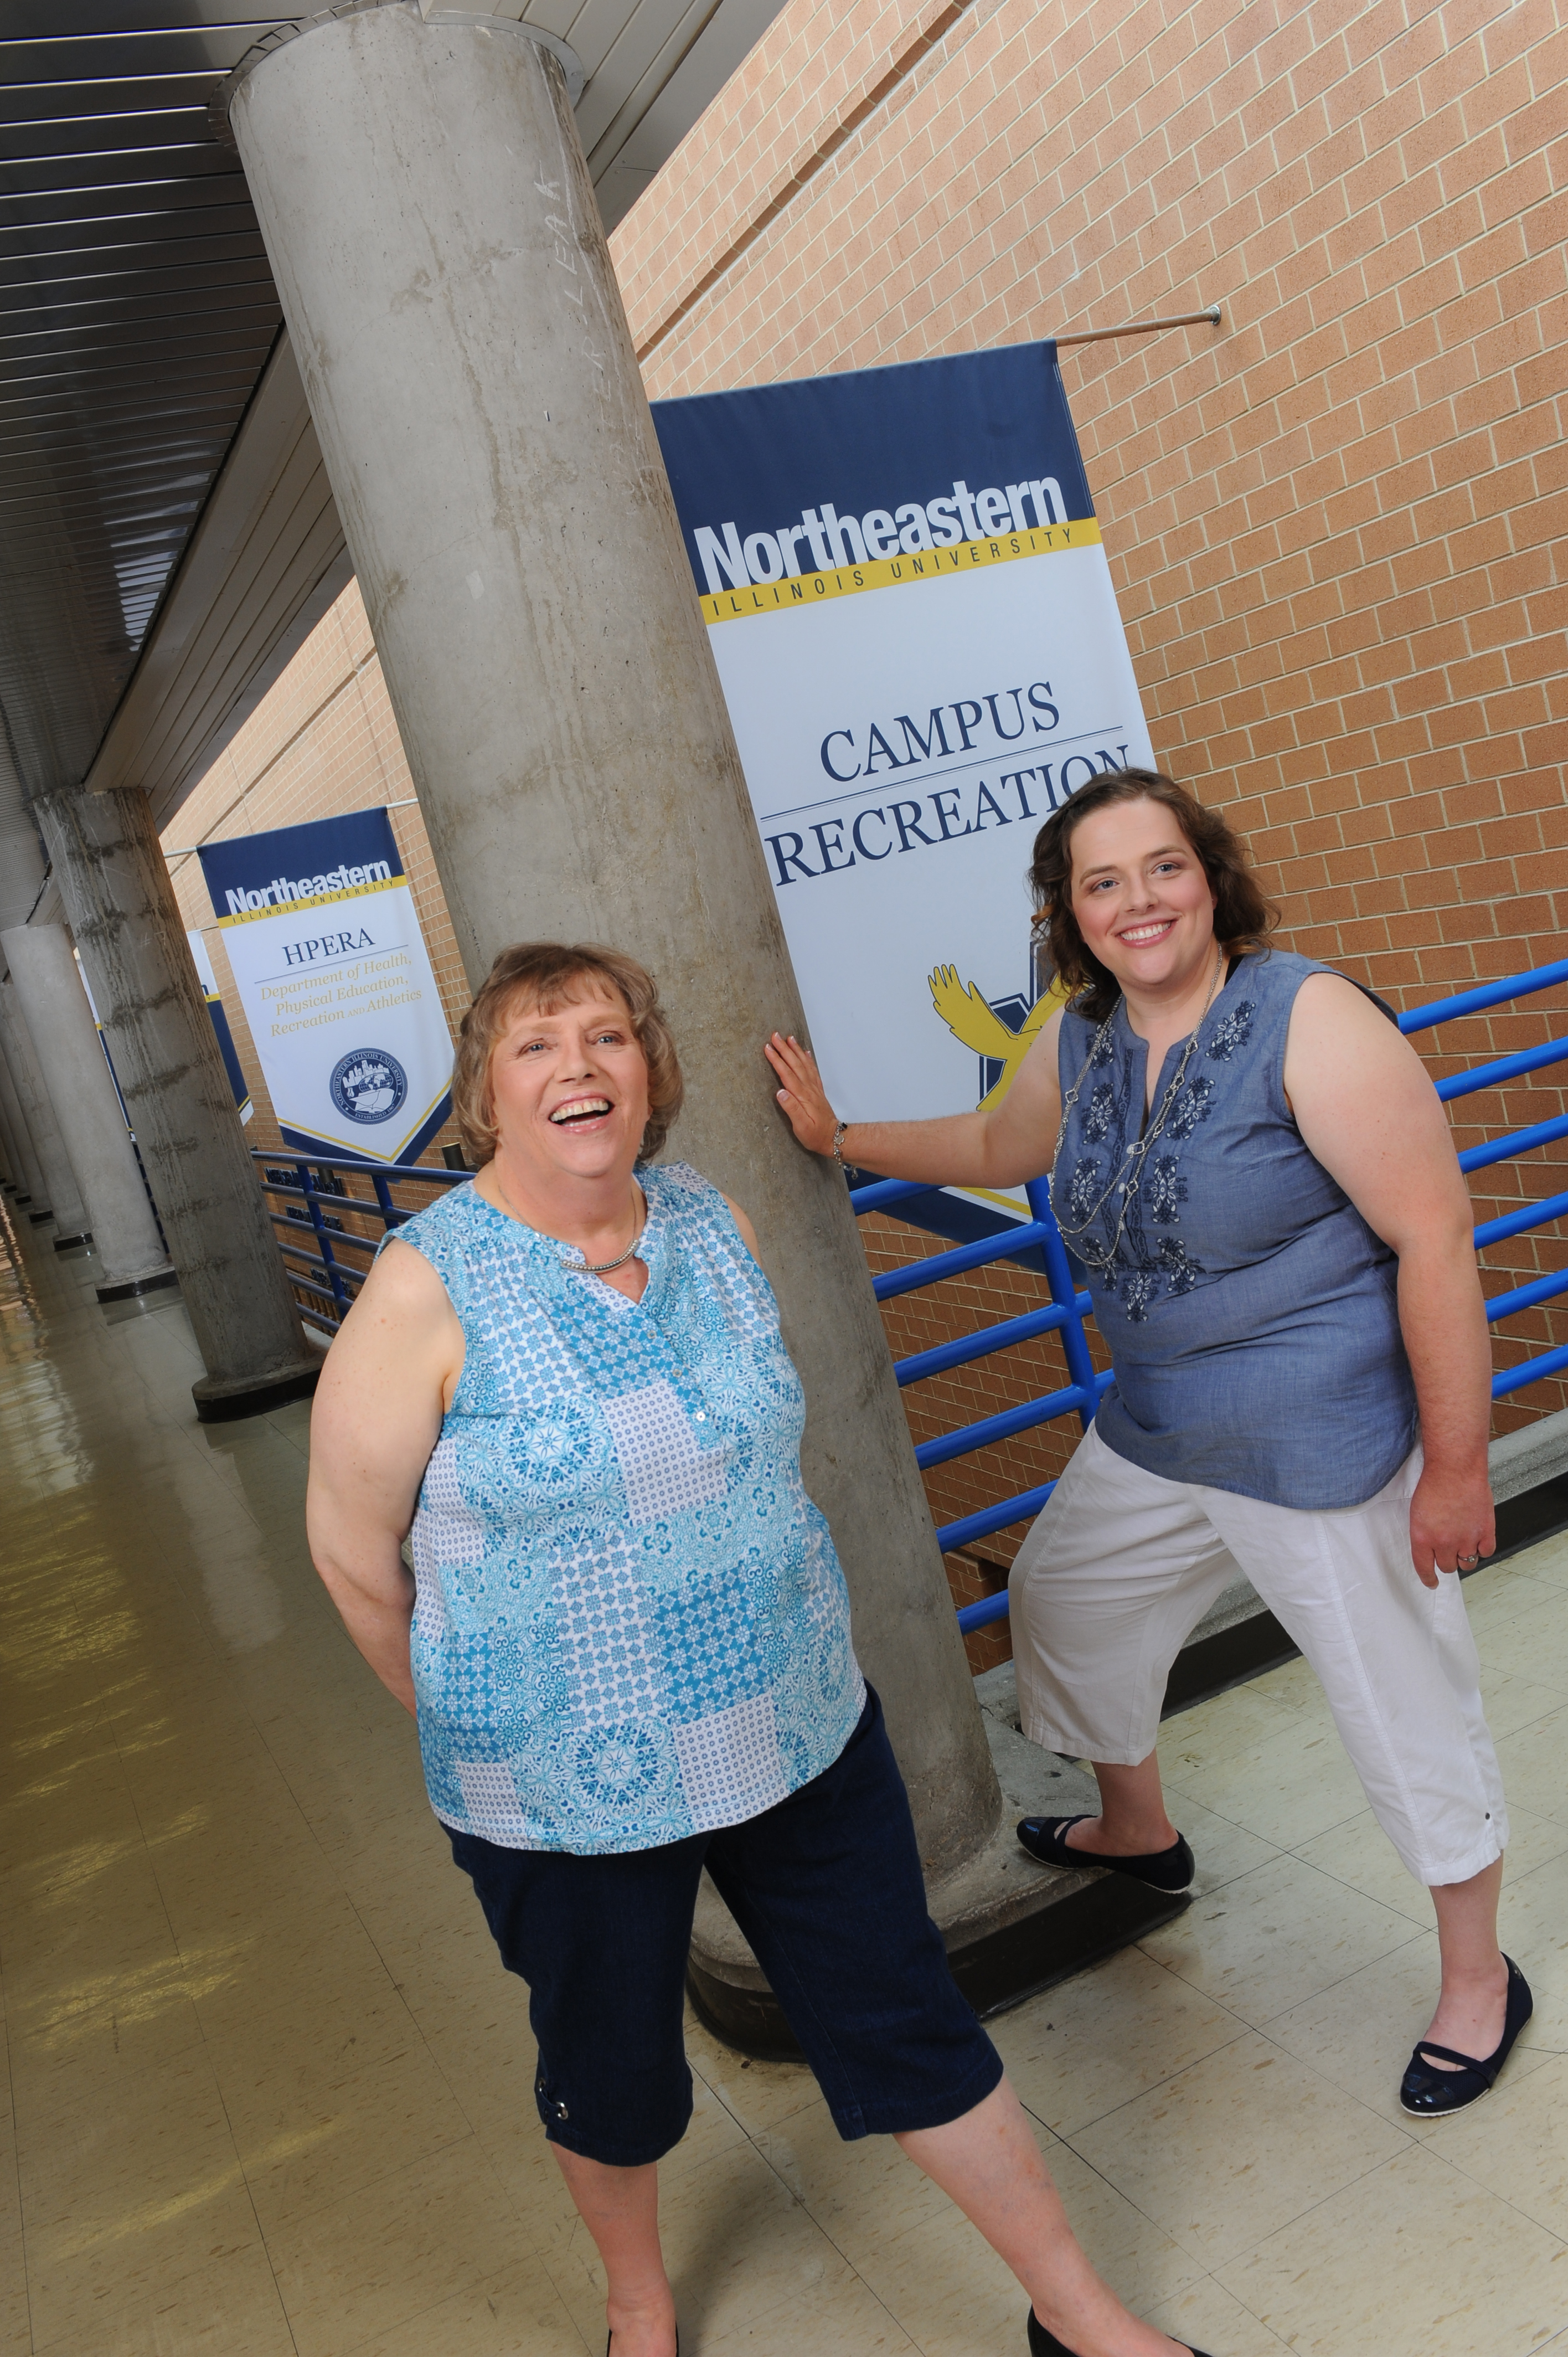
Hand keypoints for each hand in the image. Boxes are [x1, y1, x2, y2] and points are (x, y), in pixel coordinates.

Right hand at [764, 1031, 838, 1155]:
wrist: (833, 1138)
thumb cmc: (815, 1135)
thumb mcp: (801, 1126)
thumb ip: (791, 1108)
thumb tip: (780, 1092)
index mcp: (802, 1096)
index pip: (786, 1074)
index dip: (776, 1060)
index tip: (768, 1048)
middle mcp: (809, 1089)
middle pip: (795, 1064)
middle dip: (784, 1048)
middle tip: (775, 1035)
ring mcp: (814, 1088)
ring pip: (804, 1064)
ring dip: (795, 1050)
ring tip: (789, 1038)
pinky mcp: (817, 1091)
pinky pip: (812, 1070)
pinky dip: (808, 1059)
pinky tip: (805, 1053)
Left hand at [1408, 1459, 1495, 1587]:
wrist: (1455, 1468)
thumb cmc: (1435, 1483)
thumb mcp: (1417, 1512)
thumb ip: (1424, 1532)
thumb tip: (1430, 1547)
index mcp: (1422, 1538)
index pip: (1424, 1568)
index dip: (1428, 1579)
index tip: (1431, 1583)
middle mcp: (1444, 1542)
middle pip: (1447, 1567)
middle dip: (1447, 1561)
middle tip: (1449, 1550)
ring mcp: (1466, 1539)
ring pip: (1467, 1563)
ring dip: (1465, 1556)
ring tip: (1463, 1543)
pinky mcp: (1485, 1532)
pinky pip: (1486, 1552)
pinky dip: (1483, 1548)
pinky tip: (1478, 1539)